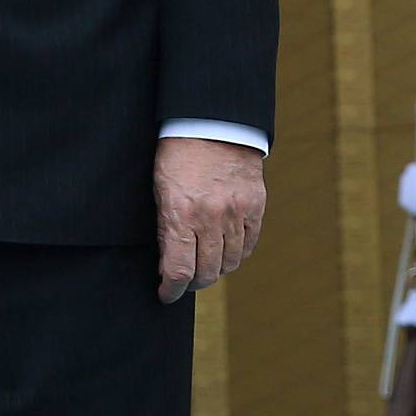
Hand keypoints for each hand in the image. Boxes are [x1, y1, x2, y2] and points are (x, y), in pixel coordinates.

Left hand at [153, 137, 265, 302]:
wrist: (211, 121)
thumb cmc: (176, 152)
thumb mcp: (159, 187)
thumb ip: (165, 226)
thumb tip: (168, 263)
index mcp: (180, 212)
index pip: (179, 269)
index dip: (172, 290)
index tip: (166, 295)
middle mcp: (210, 217)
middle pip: (207, 271)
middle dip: (193, 282)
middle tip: (185, 279)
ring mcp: (236, 212)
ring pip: (230, 262)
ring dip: (216, 269)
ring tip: (206, 264)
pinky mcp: (256, 206)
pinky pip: (249, 244)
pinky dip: (237, 253)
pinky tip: (226, 249)